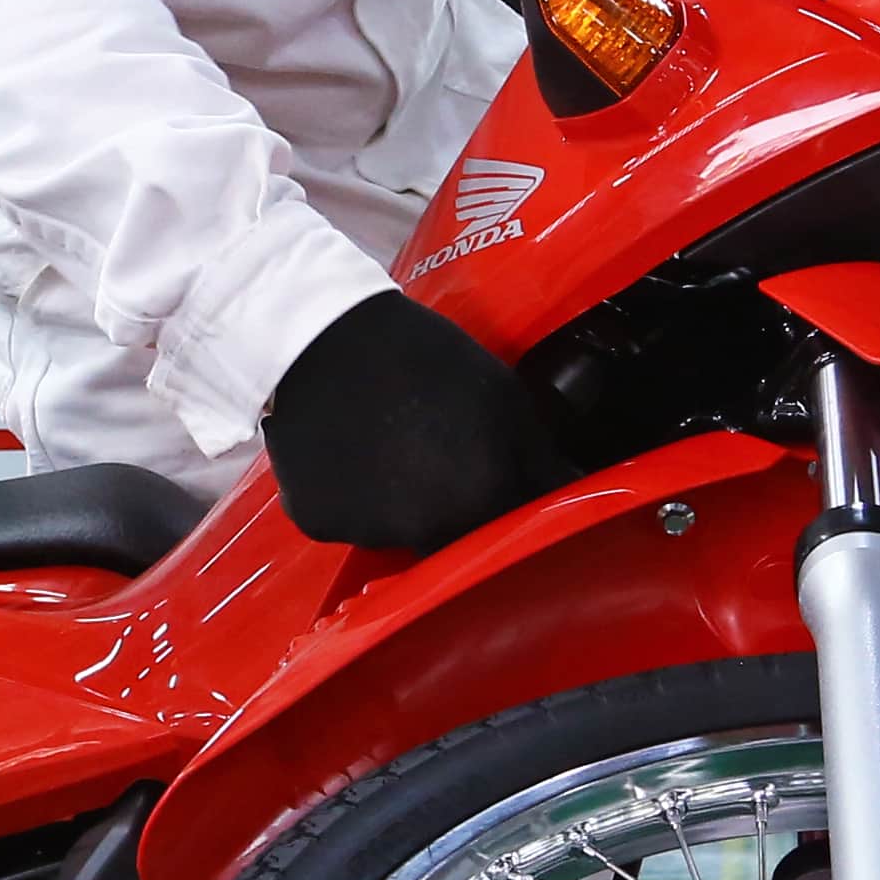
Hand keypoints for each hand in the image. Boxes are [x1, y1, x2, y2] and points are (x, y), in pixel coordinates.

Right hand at [263, 290, 573, 557]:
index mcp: (478, 503)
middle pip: (448, 546)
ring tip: (388, 446)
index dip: (504, 516)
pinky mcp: (315, 521)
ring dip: (398, 506)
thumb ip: (539, 461)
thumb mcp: (504, 398)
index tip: (495, 487)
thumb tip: (565, 497)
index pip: (508, 539)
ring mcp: (363, 532)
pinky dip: (349, 498)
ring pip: (394, 535)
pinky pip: (343, 522)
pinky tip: (349, 452)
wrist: (323, 333)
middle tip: (437, 459)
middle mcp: (423, 533)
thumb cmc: (424, 357)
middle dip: (452, 514)